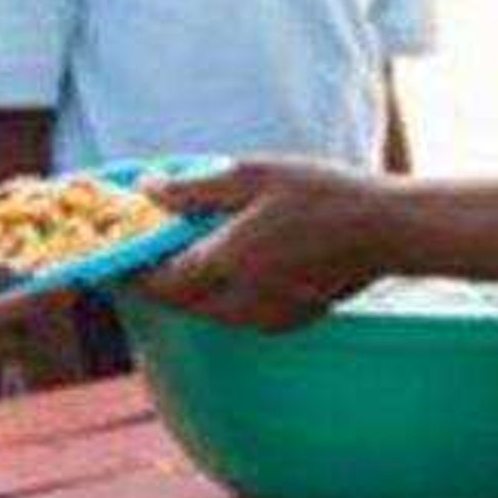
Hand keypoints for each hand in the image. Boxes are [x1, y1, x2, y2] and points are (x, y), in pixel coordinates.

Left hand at [132, 159, 400, 332]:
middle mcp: (241, 303)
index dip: (129, 272)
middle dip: (158, 279)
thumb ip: (194, 189)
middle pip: (180, 301)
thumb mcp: (253, 175)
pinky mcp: (287, 322)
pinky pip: (238, 313)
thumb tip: (147, 191)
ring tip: (188, 249)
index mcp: (227, 264)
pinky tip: (234, 261)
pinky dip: (224, 293)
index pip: (158, 282)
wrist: (387, 230)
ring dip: (191, 287)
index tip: (110, 257)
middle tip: (146, 249)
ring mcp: (266, 318)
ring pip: (208, 310)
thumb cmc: (321, 194)